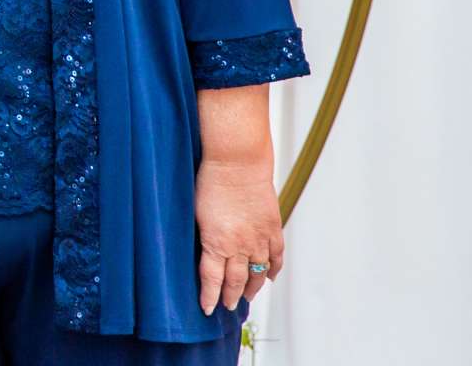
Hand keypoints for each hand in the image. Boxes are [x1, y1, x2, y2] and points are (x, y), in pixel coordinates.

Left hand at [195, 154, 282, 313]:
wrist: (237, 162)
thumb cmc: (210, 181)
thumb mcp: (195, 213)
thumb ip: (202, 236)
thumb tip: (203, 251)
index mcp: (216, 242)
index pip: (212, 279)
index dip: (210, 297)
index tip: (208, 309)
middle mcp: (239, 246)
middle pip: (236, 280)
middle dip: (231, 296)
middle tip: (228, 306)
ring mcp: (259, 238)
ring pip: (258, 273)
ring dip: (253, 287)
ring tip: (247, 298)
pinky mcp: (273, 228)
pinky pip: (276, 255)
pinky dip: (274, 268)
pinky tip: (270, 277)